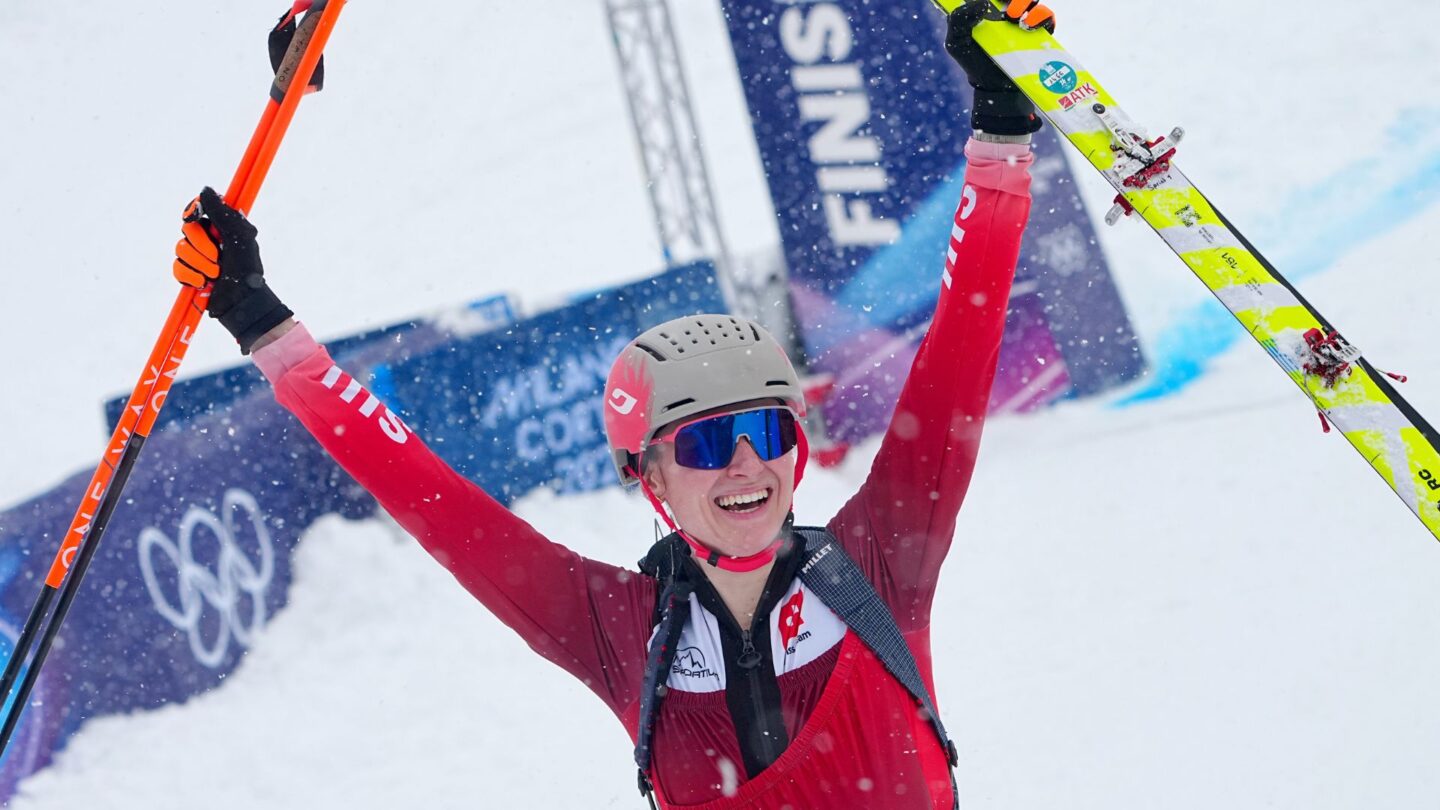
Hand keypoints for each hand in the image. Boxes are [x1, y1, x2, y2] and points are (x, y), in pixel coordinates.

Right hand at [172, 187, 292, 353]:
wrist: (242, 303)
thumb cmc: (247, 270)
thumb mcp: (240, 238)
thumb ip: (223, 213)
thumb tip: (205, 189)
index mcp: (222, 227)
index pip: (199, 209)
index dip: (193, 210)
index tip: (194, 217)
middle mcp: (208, 239)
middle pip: (187, 229)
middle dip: (202, 246)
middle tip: (219, 258)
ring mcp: (196, 256)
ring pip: (180, 248)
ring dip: (199, 263)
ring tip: (216, 274)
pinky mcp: (188, 273)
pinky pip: (177, 267)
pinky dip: (189, 276)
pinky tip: (203, 283)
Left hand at [945, 0, 1054, 136]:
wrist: (996, 88)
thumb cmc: (974, 63)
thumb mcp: (957, 42)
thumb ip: (959, 19)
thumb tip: (982, 4)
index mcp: (987, 9)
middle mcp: (1008, 11)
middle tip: (1008, 11)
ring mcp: (1025, 20)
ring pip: (1033, 1)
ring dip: (1027, 4)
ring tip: (1019, 21)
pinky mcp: (1039, 32)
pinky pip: (1047, 16)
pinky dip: (1042, 17)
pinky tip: (1030, 27)